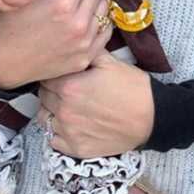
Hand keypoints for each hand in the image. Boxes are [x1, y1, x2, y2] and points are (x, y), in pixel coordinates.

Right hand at [0, 0, 112, 89]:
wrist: (0, 63)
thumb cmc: (9, 26)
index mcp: (62, 4)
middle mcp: (78, 23)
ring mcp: (84, 42)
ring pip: (104, 9)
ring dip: (96, 1)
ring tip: (85, 0)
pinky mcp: (86, 57)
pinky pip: (105, 31)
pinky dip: (101, 21)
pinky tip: (91, 18)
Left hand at [37, 51, 154, 157]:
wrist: (150, 116)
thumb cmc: (131, 87)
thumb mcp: (109, 62)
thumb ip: (86, 53)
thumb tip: (75, 45)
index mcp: (69, 86)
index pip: (46, 76)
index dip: (54, 72)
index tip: (63, 72)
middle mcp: (63, 110)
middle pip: (43, 96)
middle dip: (51, 90)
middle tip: (67, 87)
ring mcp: (68, 132)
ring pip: (44, 118)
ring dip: (52, 110)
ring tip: (68, 105)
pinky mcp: (75, 149)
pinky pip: (53, 139)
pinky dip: (58, 131)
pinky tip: (72, 123)